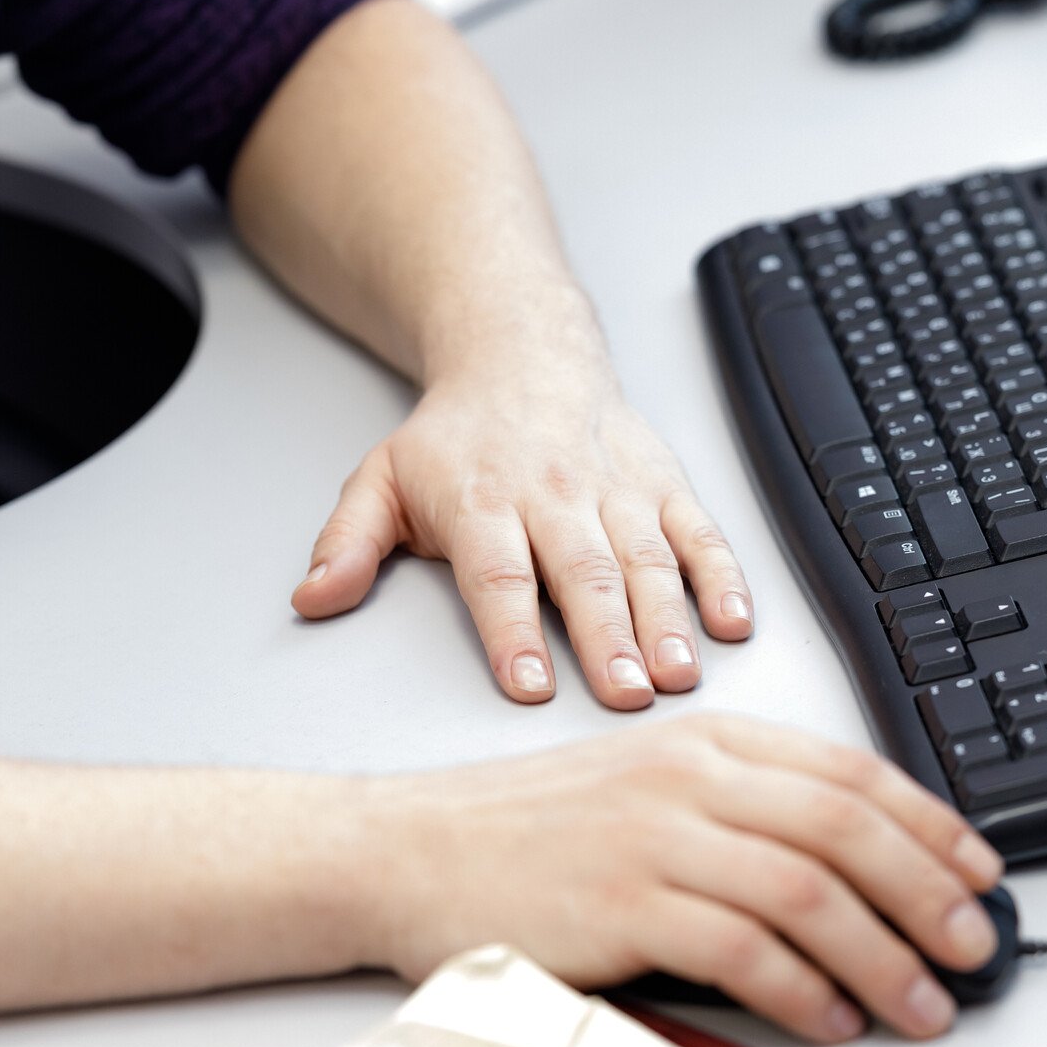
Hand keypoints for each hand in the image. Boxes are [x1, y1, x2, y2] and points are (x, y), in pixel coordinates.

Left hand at [291, 354, 752, 708]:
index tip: (529, 687)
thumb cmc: (458, 436)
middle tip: (626, 694)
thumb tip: (313, 597)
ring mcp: (616, 491)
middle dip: (608, 637)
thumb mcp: (382, 478)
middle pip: (584, 572)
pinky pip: (700, 532)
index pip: (499, 574)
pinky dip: (723, 575)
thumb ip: (347, 541)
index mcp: (483, 500)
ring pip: (648, 558)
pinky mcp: (664, 486)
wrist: (526, 353)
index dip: (513, 632)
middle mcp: (554, 495)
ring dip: (669, 619)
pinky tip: (733, 621)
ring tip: (678, 673)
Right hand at [363, 715, 1005, 1042]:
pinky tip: (829, 1017)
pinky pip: (744, 950)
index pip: (850, 772)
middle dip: (928, 892)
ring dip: (883, 957)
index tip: (978, 871)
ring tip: (920, 1002)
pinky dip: (802, 991)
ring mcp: (656, 838)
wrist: (411, 849)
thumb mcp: (645, 784)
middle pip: (847, 828)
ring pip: (810, 892)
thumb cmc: (527, 828)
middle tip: (971, 946)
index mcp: (706, 741)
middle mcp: (690, 777)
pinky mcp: (623, 904)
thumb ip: (740, 806)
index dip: (930, 824)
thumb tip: (849, 862)